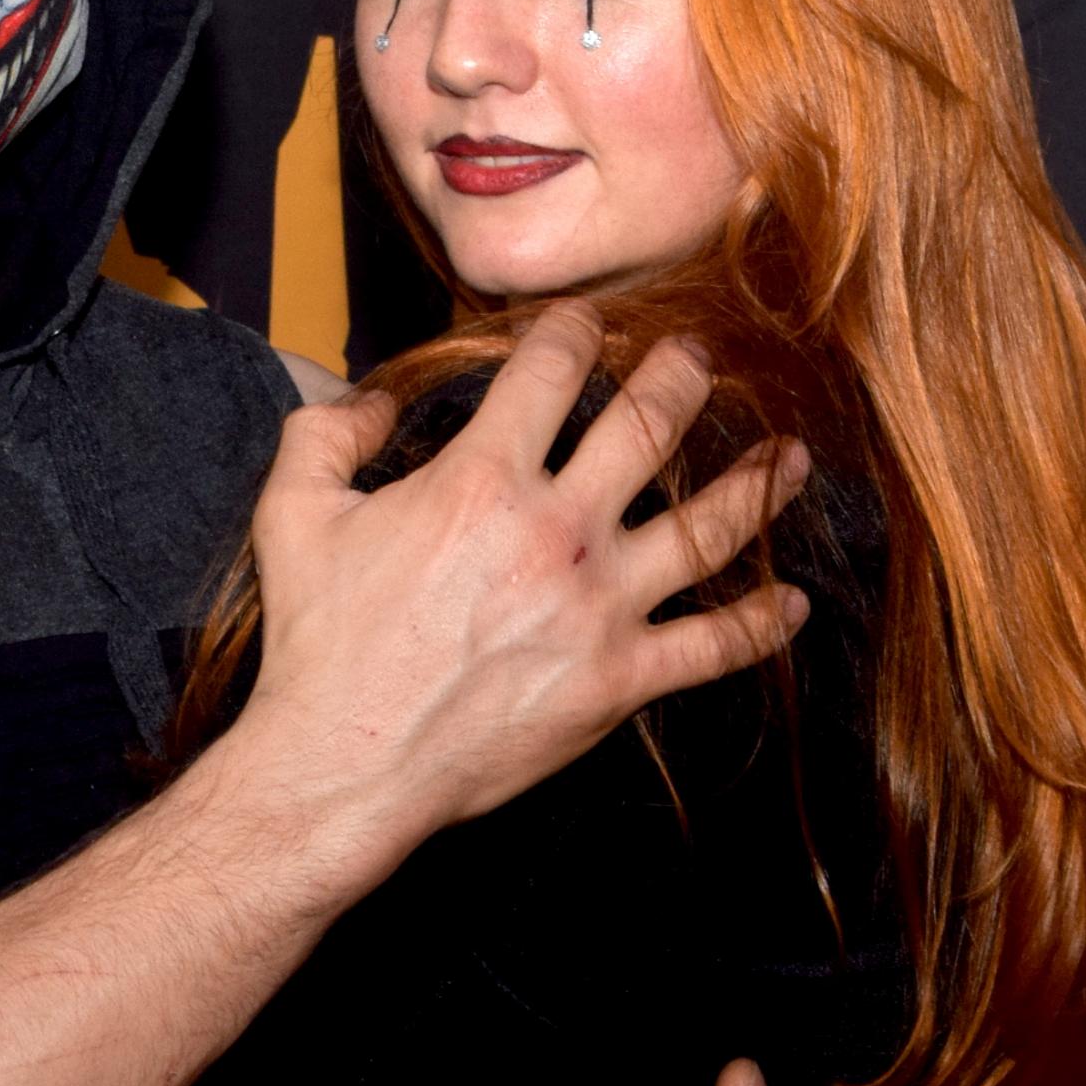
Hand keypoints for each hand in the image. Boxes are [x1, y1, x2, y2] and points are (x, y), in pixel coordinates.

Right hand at [230, 301, 810, 864]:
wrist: (345, 763)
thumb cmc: (319, 643)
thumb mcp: (292, 513)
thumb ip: (325, 434)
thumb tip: (371, 398)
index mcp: (481, 480)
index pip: (550, 371)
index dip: (574, 330)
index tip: (587, 322)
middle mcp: (556, 531)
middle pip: (648, 427)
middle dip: (682, 376)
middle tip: (702, 355)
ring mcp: (599, 606)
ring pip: (706, 527)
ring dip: (757, 484)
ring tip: (790, 456)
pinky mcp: (620, 679)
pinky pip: (715, 647)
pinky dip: (762, 624)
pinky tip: (793, 603)